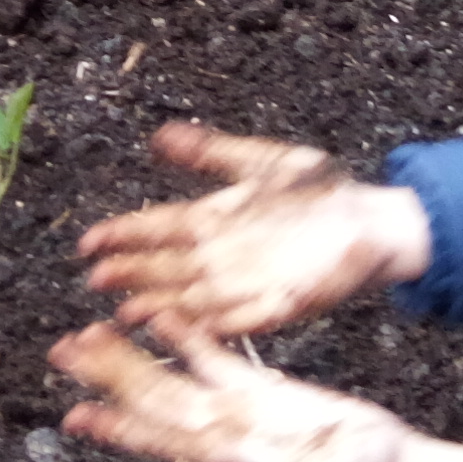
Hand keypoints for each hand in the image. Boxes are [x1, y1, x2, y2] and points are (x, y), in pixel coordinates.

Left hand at [52, 321, 406, 461]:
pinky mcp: (258, 388)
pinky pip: (210, 357)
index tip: (75, 419)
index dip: (120, 431)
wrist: (385, 461)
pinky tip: (153, 313)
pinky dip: (181, 336)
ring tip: (90, 329)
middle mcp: (222, 431)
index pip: (164, 440)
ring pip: (172, 376)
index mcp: (231, 455)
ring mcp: (236, 408)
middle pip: (154, 401)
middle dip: (108, 379)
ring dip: (132, 356)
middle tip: (62, 352)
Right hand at [76, 121, 429, 337]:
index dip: (125, 235)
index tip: (88, 241)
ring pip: (194, 298)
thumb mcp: (261, 162)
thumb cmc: (320, 191)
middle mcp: (224, 257)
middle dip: (131, 273)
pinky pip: (241, 319)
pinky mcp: (281, 306)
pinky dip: (213, 323)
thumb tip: (159, 135)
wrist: (374, 220)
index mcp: (216, 220)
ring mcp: (250, 284)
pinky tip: (188, 326)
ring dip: (161, 305)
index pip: (160, 229)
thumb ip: (211, 152)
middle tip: (95, 278)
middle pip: (168, 267)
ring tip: (126, 310)